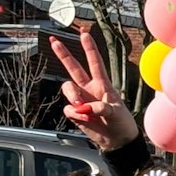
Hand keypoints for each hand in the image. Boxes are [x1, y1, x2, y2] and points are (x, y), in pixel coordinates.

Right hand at [50, 30, 140, 151]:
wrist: (116, 140)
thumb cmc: (121, 123)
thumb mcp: (117, 113)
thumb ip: (103, 108)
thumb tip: (85, 107)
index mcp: (103, 84)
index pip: (95, 63)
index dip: (89, 49)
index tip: (84, 34)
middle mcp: (90, 89)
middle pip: (73, 68)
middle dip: (63, 54)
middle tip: (53, 41)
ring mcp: (81, 100)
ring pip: (67, 88)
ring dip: (71, 95)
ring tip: (81, 106)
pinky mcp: (75, 112)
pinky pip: (68, 109)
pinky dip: (74, 114)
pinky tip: (85, 120)